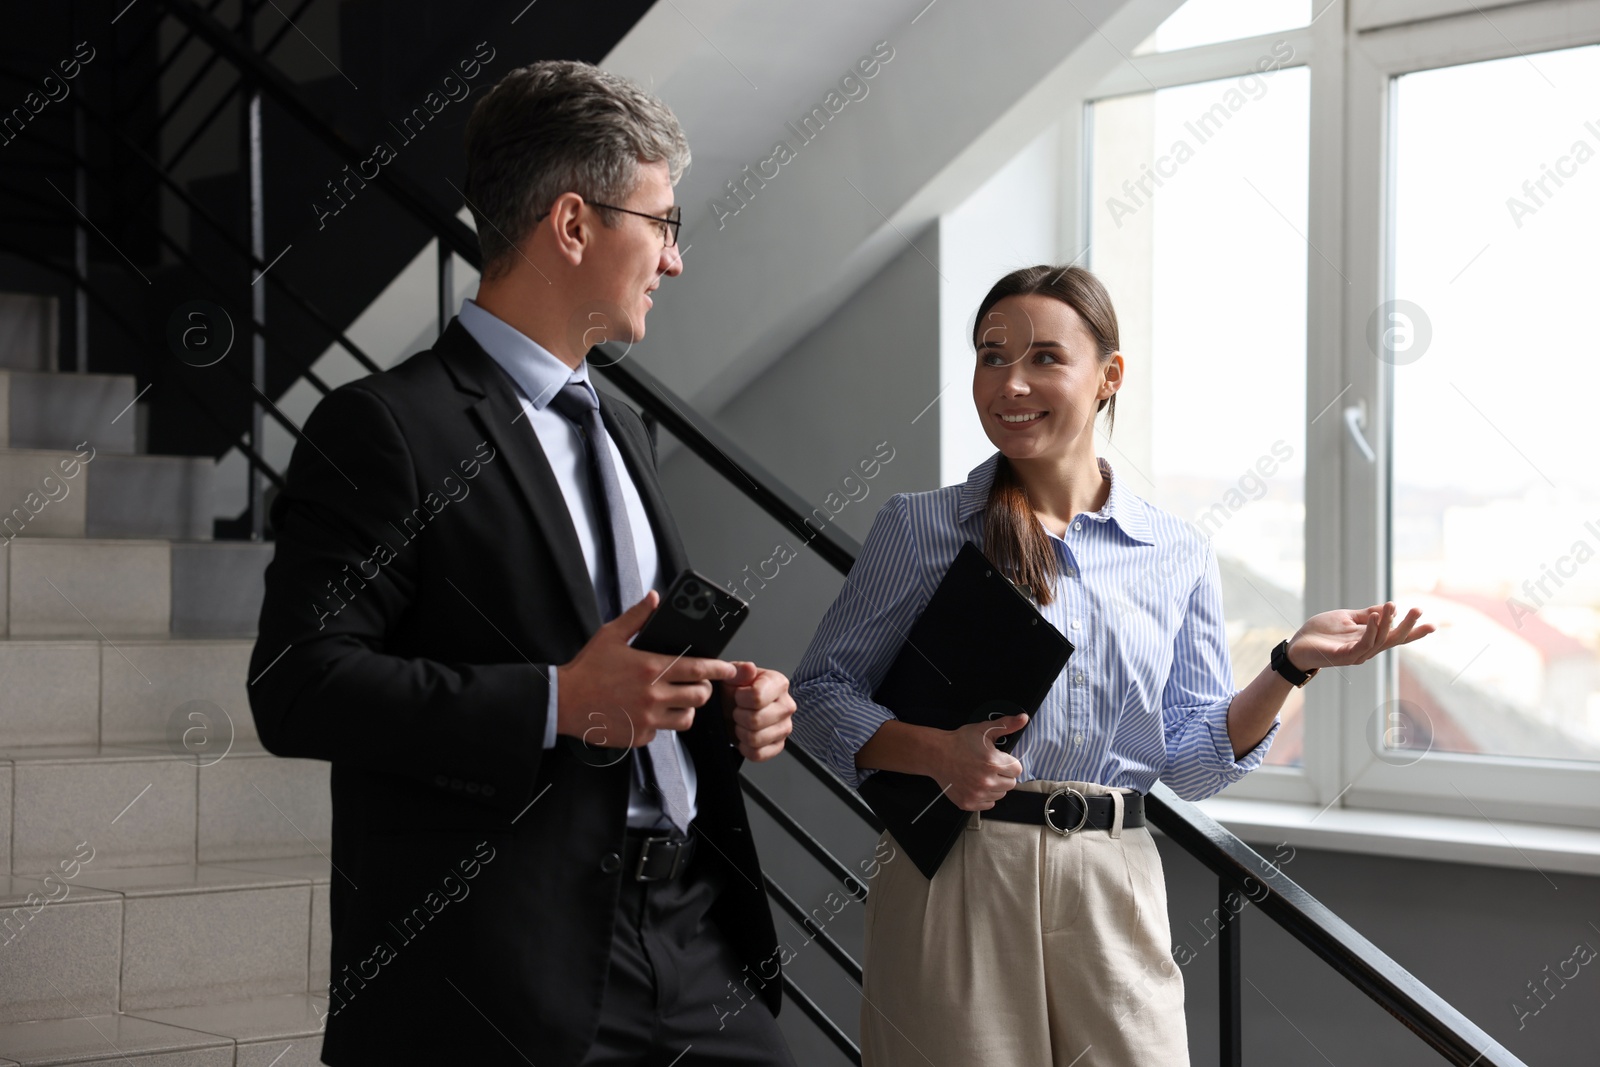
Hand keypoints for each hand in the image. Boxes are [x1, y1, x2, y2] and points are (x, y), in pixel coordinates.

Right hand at [556, 590, 736, 747]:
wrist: (562, 702)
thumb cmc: (586, 669)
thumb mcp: (610, 635)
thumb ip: (637, 616)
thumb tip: (654, 598)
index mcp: (651, 668)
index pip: (698, 669)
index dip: (719, 669)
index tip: (729, 669)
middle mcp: (653, 695)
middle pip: (700, 696)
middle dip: (703, 689)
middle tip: (695, 684)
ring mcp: (647, 719)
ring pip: (686, 718)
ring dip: (685, 708)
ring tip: (674, 699)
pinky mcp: (639, 737)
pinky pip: (662, 733)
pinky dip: (660, 724)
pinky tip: (647, 712)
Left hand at [720, 662, 794, 761]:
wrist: (731, 707)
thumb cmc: (734, 690)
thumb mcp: (731, 675)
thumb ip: (738, 670)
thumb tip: (749, 669)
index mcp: (778, 684)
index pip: (757, 697)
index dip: (740, 698)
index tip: (738, 695)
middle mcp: (787, 706)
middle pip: (756, 720)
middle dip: (739, 716)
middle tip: (738, 710)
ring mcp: (785, 728)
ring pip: (756, 739)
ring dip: (741, 732)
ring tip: (741, 722)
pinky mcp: (779, 745)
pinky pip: (758, 754)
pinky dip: (745, 748)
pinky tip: (745, 736)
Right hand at [933, 713, 1027, 810]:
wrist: (936, 754)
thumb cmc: (960, 741)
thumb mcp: (984, 729)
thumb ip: (1006, 725)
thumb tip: (1023, 718)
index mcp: (993, 762)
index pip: (1017, 770)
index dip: (1010, 763)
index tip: (1000, 760)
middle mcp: (986, 781)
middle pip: (1011, 783)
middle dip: (1003, 774)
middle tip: (990, 767)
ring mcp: (977, 794)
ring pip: (1000, 794)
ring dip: (995, 786)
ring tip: (982, 775)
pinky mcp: (968, 803)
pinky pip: (988, 804)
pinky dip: (985, 796)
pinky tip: (976, 784)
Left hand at [1289, 601, 1435, 673]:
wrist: (1297, 645)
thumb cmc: (1320, 632)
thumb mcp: (1345, 618)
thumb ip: (1366, 614)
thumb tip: (1388, 609)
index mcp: (1369, 639)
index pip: (1395, 636)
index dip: (1414, 632)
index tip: (1433, 625)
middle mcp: (1367, 650)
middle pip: (1393, 639)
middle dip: (1408, 626)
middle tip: (1419, 610)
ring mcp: (1357, 654)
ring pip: (1380, 640)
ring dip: (1387, 622)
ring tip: (1392, 605)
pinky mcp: (1344, 656)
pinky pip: (1363, 644)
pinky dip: (1371, 630)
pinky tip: (1375, 616)